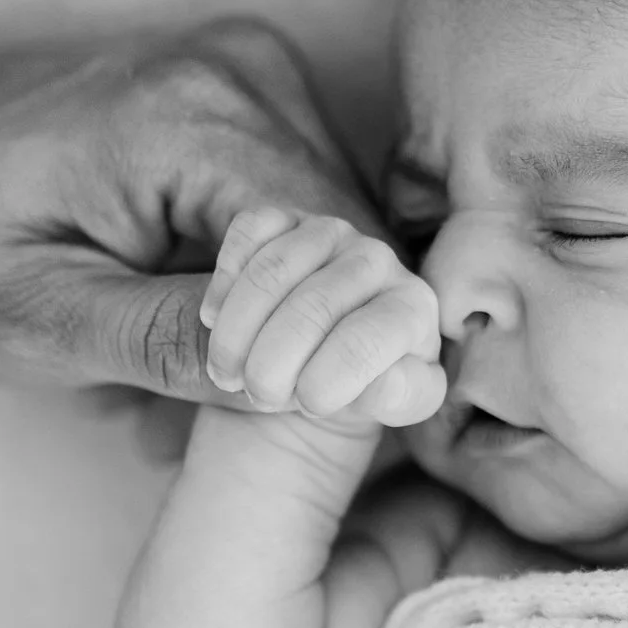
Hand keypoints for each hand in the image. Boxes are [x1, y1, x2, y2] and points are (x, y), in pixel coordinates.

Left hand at [0, 19, 389, 404]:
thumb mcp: (37, 323)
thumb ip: (190, 353)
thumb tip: (347, 390)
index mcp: (201, 118)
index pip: (351, 265)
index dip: (328, 364)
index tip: (236, 433)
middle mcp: (250, 74)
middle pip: (354, 252)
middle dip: (293, 351)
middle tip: (168, 420)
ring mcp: (255, 75)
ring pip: (338, 243)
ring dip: (274, 328)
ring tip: (155, 380)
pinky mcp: (250, 96)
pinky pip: (302, 217)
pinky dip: (257, 290)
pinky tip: (174, 327)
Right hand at [197, 209, 445, 427]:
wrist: (324, 357)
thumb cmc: (362, 383)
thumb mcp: (390, 404)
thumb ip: (398, 397)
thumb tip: (387, 381)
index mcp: (413, 306)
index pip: (368, 340)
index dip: (329, 380)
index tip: (307, 408)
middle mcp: (378, 260)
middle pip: (313, 308)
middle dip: (273, 363)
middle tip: (258, 394)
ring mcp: (331, 233)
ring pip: (273, 270)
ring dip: (237, 330)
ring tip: (228, 372)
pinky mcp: (286, 219)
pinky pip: (250, 231)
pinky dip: (225, 278)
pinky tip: (214, 319)